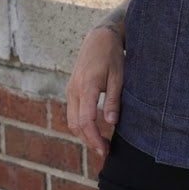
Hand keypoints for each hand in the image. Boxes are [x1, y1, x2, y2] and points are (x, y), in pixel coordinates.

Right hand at [66, 25, 124, 157]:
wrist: (99, 38)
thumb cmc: (111, 56)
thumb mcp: (118, 76)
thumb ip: (113, 99)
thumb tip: (111, 122)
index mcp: (86, 87)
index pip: (85, 120)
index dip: (94, 138)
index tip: (104, 150)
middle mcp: (74, 90)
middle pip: (75, 124)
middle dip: (89, 141)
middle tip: (105, 151)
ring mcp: (70, 90)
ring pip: (71, 120)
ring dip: (84, 134)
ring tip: (101, 143)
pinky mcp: (72, 90)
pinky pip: (72, 113)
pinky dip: (81, 125)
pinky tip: (94, 130)